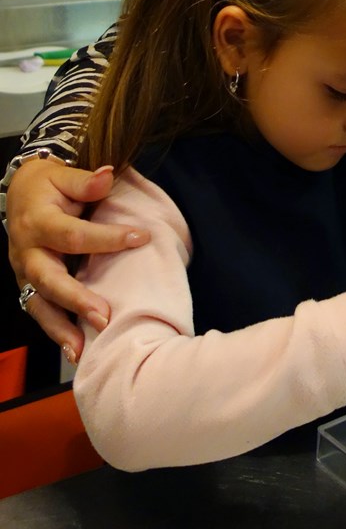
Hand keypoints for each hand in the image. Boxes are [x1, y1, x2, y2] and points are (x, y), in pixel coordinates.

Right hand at [7, 158, 150, 359]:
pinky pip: (39, 312)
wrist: (20, 193)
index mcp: (38, 222)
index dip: (107, 238)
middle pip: (49, 279)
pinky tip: (76, 353)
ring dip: (61, 329)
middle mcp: (27, 251)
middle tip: (104, 317)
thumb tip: (108, 176)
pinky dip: (56, 333)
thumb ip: (86, 182)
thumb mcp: (65, 176)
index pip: (73, 235)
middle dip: (75, 300)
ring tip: (83, 350)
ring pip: (39, 305)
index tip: (142, 238)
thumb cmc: (49, 185)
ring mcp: (24, 273)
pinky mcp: (28, 286)